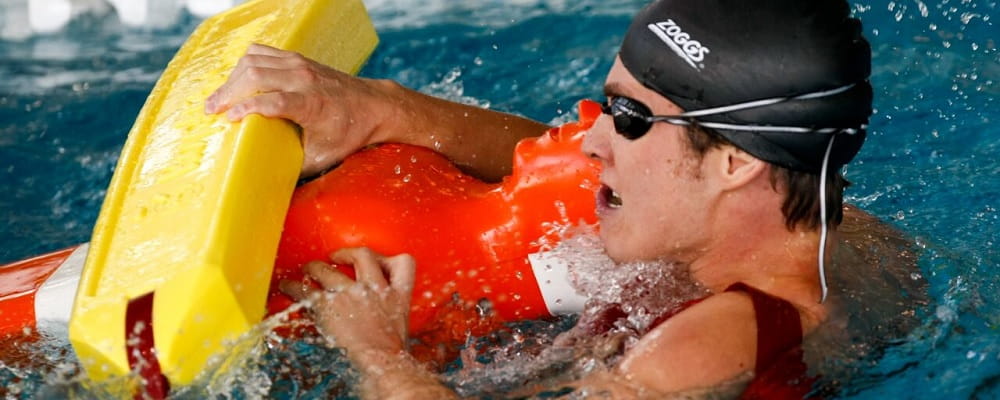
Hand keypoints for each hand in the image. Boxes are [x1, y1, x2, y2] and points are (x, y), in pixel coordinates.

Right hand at [205, 43, 394, 176]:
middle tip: (211, 110)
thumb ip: (294, 168)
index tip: (227, 119)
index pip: (273, 101)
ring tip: (220, 99)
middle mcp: (305, 79)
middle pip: (256, 75)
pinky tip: (237, 81)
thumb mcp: (323, 157)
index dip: (247, 108)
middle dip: (229, 92)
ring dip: (233, 78)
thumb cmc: (348, 133)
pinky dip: (244, 64)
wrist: (374, 106)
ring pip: (254, 60)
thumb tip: (267, 185)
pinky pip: (262, 52)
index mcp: (312, 104)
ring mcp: (301, 64)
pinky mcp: (297, 58)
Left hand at [280, 248, 415, 357]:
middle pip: (363, 255)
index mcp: (398, 295)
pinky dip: (294, 287)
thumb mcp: (399, 328)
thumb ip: (389, 315)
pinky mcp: (328, 305)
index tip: (377, 261)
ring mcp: (351, 294)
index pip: (404, 264)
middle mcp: (374, 288)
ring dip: (314, 267)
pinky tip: (288, 287)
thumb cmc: (391, 355)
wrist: (381, 362)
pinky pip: (306, 290)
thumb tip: (376, 320)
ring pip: (327, 269)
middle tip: (335, 257)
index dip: (389, 259)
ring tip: (307, 269)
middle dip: (347, 253)